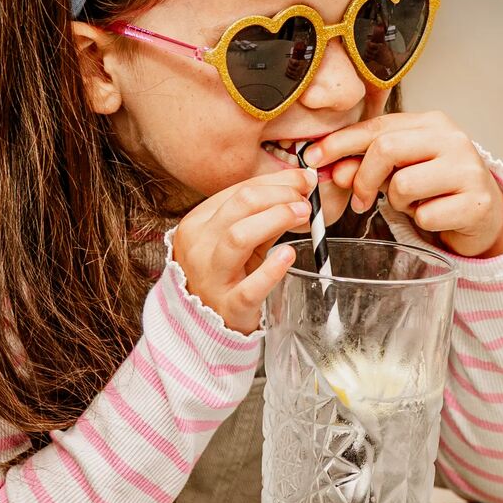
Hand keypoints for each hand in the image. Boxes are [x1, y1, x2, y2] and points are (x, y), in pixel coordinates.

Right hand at [169, 167, 316, 333]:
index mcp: (197, 223)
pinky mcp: (229, 307)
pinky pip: (250, 288)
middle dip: (280, 195)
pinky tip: (289, 255)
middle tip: (305, 200)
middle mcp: (199, 247)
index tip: (304, 180)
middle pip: (240, 205)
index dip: (276, 181)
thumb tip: (300, 184)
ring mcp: (211, 278)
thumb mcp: (239, 239)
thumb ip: (264, 214)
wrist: (204, 322)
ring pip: (239, 237)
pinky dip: (272, 270)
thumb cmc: (227, 273)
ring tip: (302, 216)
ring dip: (276, 219)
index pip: (238, 190)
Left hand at [310, 112, 502, 258]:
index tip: (313, 157)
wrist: (485, 215)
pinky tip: (435, 215)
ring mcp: (468, 169)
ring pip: (403, 185)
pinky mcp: (476, 202)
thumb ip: (368, 165)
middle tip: (359, 199)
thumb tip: (334, 169)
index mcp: (433, 123)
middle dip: (363, 177)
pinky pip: (425, 215)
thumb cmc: (438, 188)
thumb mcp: (402, 170)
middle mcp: (453, 139)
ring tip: (413, 203)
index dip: (340, 142)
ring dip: (397, 202)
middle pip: (387, 149)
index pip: (377, 126)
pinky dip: (421, 221)